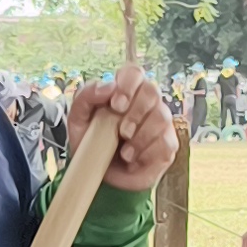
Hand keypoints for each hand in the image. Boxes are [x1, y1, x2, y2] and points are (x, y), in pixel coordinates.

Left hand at [66, 69, 178, 192]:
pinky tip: (134, 160)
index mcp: (126, 90)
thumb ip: (85, 96)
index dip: (128, 85)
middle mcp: (147, 102)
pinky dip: (146, 153)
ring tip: (124, 152)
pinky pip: (165, 142)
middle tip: (122, 132)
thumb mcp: (78, 119)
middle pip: (152, 91)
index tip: (116, 105)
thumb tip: (108, 86)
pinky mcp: (168, 144)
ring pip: (161, 117)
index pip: (134, 73)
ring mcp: (160, 122)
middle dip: (135, 113)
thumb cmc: (91, 141)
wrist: (100, 174)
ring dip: (140, 136)